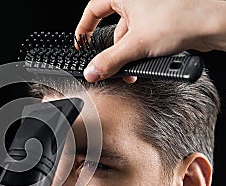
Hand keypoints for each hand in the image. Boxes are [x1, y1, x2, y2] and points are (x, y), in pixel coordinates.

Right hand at [75, 0, 225, 81]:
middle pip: (114, 29)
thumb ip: (109, 61)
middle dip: (113, 53)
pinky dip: (142, 52)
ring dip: (129, 56)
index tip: (81, 44)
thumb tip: (92, 71)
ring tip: (133, 71)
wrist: (216, 22)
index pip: (94, 9)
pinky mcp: (163, 22)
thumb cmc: (181, 17)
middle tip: (111, 69)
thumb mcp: (136, 44)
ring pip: (130, 37)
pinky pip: (144, 39)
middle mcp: (137, 1)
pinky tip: (146, 63)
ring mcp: (151, 11)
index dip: (85, 29)